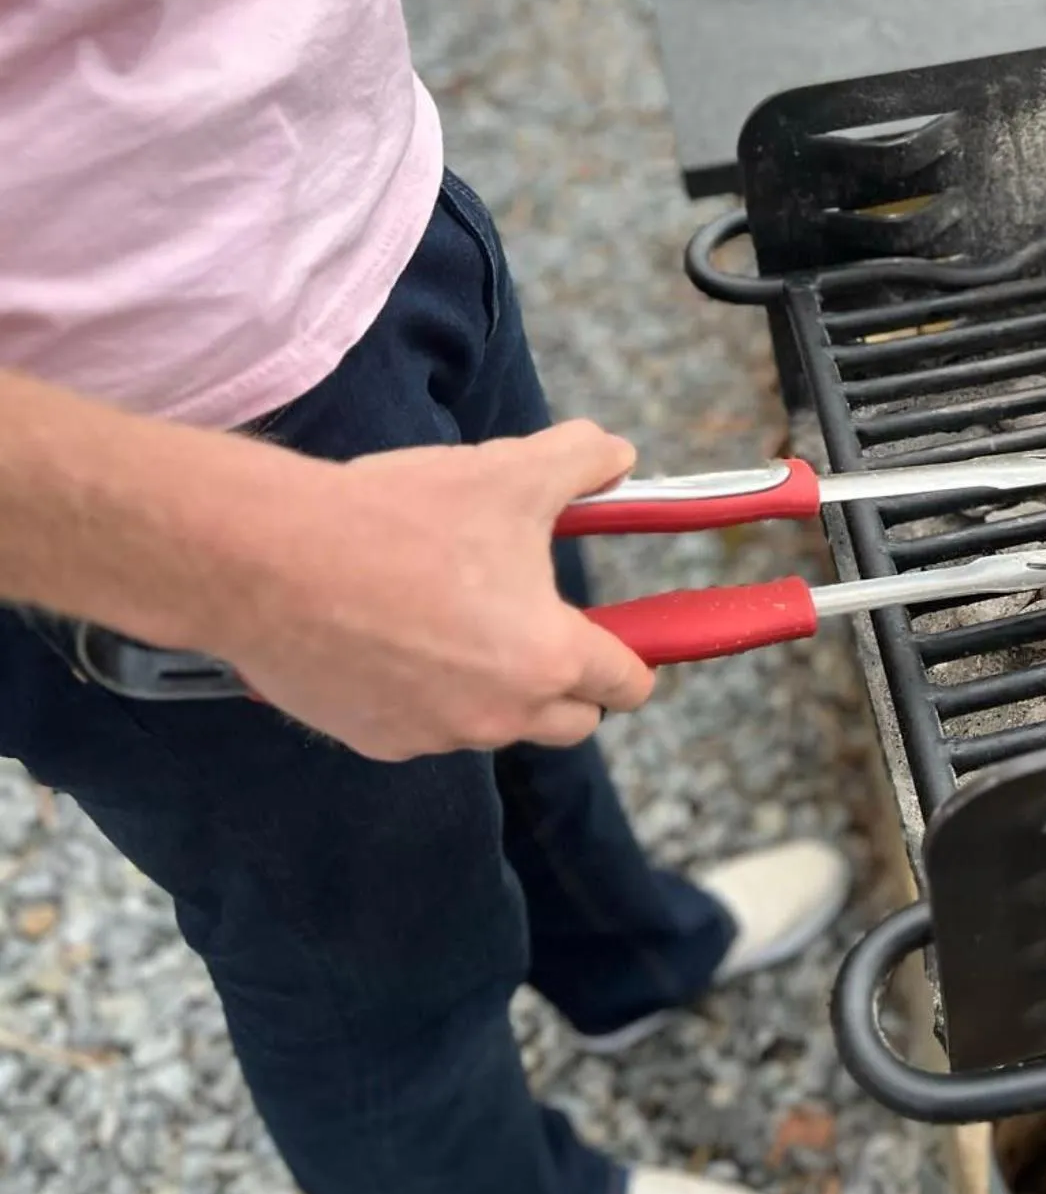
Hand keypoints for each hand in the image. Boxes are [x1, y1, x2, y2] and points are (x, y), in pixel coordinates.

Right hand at [208, 420, 656, 760]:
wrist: (266, 559)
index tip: (619, 639)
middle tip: (540, 626)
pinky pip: (424, 727)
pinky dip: (424, 695)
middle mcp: (499, 715)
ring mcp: (434, 736)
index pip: (626, 684)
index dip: (631, 658)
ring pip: (494, 724)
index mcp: (548, 658)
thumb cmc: (395, 518)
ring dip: (493, 688)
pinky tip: (392, 638)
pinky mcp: (374, 740)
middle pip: (571, 722)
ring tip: (453, 615)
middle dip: (570, 684)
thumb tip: (615, 453)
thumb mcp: (508, 471)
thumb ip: (579, 460)